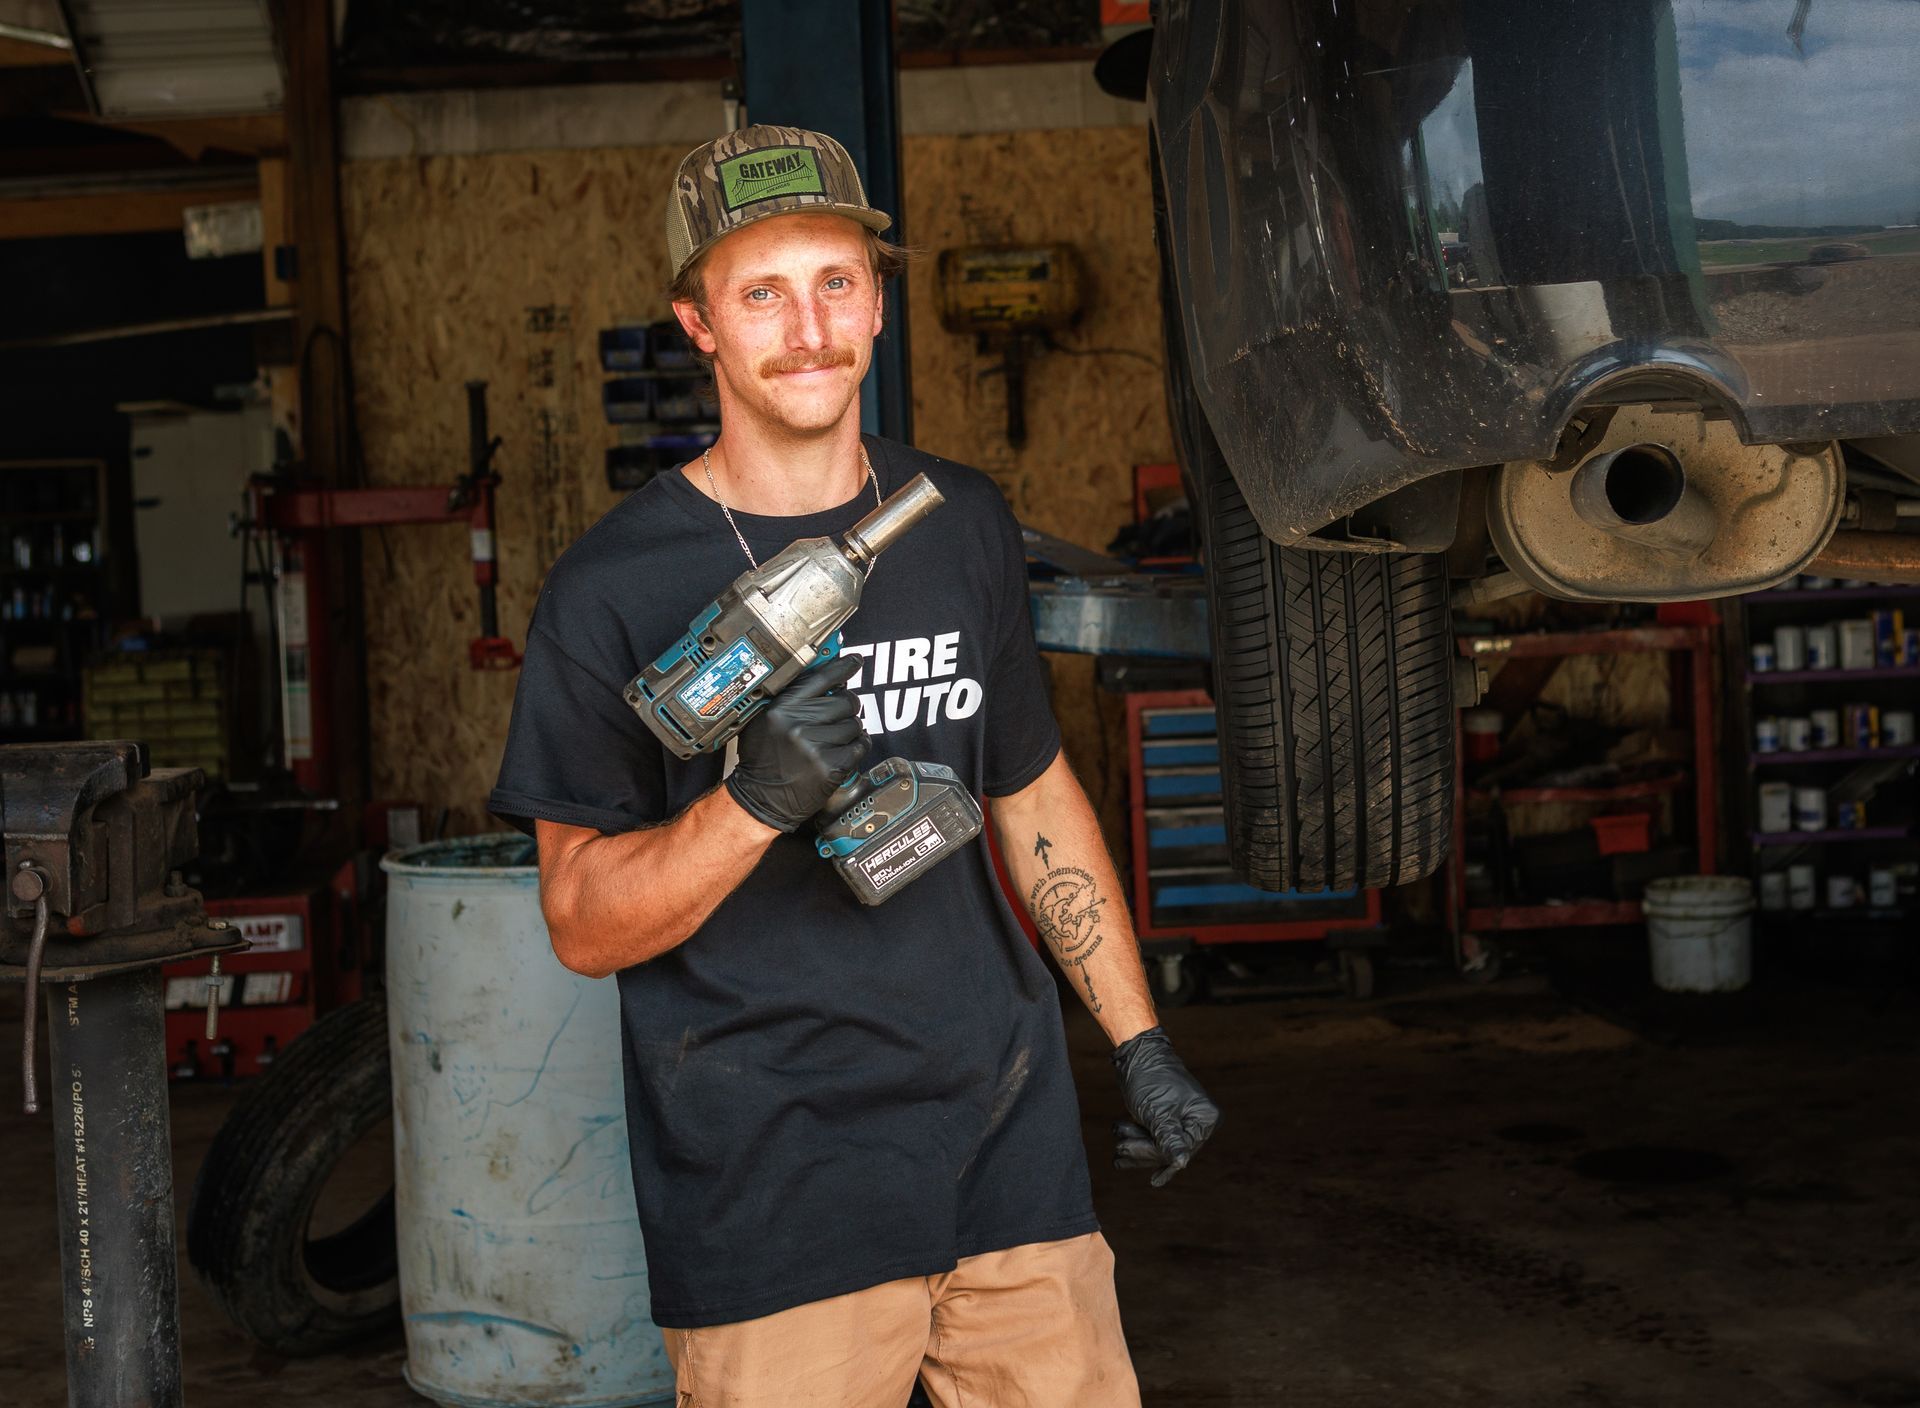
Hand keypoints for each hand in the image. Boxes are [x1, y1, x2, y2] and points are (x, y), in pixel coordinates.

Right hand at [725, 656, 870, 832]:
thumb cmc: (763, 759)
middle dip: (846, 706)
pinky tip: (843, 750)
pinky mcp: (831, 767)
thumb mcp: (763, 720)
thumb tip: (826, 677)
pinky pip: (859, 746)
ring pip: (854, 724)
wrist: (760, 798)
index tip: (855, 661)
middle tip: (838, 714)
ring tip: (833, 738)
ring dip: (850, 729)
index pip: (821, 677)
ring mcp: (816, 746)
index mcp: (781, 708)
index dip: (843, 667)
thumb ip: (789, 698)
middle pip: (845, 700)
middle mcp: (798, 725)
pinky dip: (856, 747)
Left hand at [1111, 1026, 1218, 1186]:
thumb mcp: (1158, 1112)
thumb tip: (1181, 1163)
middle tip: (1117, 1152)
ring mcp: (1184, 1120)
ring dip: (1136, 1147)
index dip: (1152, 1154)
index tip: (1124, 1154)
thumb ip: (1169, 1140)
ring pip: (1160, 1147)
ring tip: (1117, 1141)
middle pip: (1170, 1151)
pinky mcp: (1169, 1119)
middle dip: (1141, 1151)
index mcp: (1205, 1118)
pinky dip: (1137, 1142)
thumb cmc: (1150, 1078)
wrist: (1138, 1053)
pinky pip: (1155, 1139)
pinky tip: (1120, 1150)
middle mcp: (1199, 1121)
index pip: (1180, 1150)